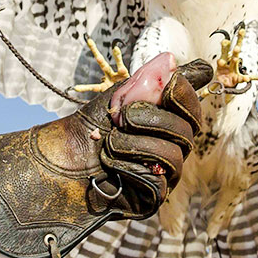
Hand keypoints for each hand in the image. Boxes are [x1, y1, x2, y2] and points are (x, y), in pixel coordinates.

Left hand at [95, 55, 210, 216]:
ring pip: (173, 155)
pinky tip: (110, 163)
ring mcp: (166, 174)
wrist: (64, 160)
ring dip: (134, 143)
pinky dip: (128, 166)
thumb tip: (172, 60)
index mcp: (169, 120)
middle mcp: (174, 147)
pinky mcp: (153, 197)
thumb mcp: (119, 97)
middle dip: (151, 118)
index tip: (168, 84)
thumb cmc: (91, 127)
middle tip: (121, 118)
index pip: (192, 106)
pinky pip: (157, 181)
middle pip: (187, 130)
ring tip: (109, 142)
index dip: (184, 94)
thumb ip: (147, 79)